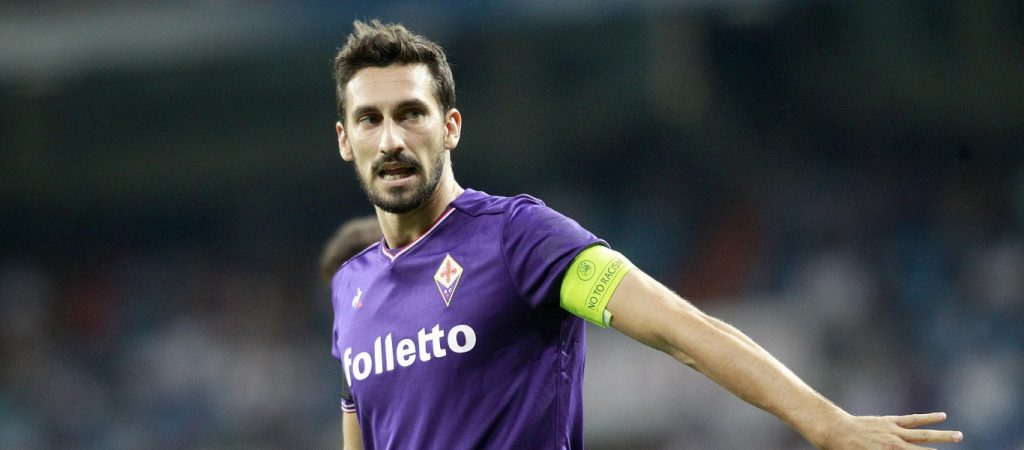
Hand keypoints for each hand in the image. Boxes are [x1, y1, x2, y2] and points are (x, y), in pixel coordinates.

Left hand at [816, 412, 962, 448]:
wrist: (835, 432)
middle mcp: (897, 445)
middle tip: (961, 447)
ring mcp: (895, 432)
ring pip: (924, 434)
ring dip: (943, 436)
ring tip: (960, 436)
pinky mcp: (890, 422)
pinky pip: (912, 420)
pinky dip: (928, 418)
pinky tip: (942, 416)